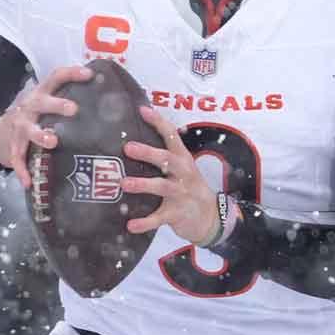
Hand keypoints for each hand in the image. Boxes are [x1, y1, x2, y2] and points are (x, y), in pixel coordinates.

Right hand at [0, 65, 91, 187]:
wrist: (4, 128)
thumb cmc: (38, 112)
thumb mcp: (49, 100)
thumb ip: (70, 97)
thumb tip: (106, 94)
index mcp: (42, 93)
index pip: (56, 77)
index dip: (71, 74)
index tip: (89, 74)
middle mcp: (30, 106)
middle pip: (42, 102)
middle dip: (57, 105)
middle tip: (74, 109)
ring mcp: (20, 126)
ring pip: (28, 130)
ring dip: (40, 135)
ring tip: (52, 141)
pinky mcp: (14, 144)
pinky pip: (17, 158)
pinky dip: (22, 170)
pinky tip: (28, 181)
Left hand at [119, 107, 218, 244]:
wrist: (211, 218)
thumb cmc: (188, 188)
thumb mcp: (182, 169)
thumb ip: (163, 157)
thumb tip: (131, 141)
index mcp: (183, 159)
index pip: (172, 136)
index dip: (158, 122)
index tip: (143, 110)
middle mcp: (183, 174)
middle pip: (167, 160)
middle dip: (148, 152)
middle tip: (128, 147)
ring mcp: (181, 194)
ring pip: (162, 187)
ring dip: (143, 185)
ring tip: (123, 183)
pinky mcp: (177, 214)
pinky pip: (159, 218)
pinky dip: (145, 222)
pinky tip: (131, 225)